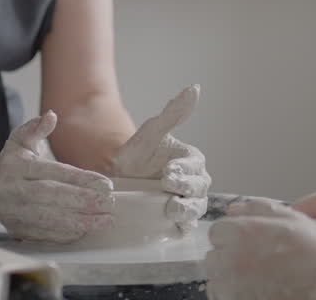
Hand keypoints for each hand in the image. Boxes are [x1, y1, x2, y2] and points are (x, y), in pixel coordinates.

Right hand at [0, 111, 114, 242]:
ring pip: (49, 219)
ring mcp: (14, 212)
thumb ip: (35, 128)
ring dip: (79, 222)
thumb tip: (51, 116)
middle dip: (82, 201)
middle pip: (51, 197)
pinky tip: (85, 230)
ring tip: (104, 221)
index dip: (80, 179)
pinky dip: (66, 234)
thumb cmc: (12, 163)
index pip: (52, 172)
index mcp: (17, 167)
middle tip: (108, 203)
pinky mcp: (17, 230)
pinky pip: (44, 235)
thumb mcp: (20, 141)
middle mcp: (13, 190)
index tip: (105, 184)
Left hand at [111, 85, 210, 230]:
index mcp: (191, 160)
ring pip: (196, 208)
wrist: (117, 177)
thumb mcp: (151, 131)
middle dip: (186, 188)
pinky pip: (186, 227)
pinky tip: (174, 226)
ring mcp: (187, 203)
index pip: (195, 165)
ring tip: (170, 208)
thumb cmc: (136, 152)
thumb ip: (173, 113)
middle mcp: (194, 182)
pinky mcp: (178, 223)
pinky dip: (183, 226)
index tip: (169, 171)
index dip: (184, 169)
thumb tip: (194, 88)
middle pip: (198, 188)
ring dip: (186, 209)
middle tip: (169, 186)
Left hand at [205, 199, 315, 299]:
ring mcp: (232, 289)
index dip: (235, 236)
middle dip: (231, 258)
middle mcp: (231, 262)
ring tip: (262, 279)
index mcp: (241, 234)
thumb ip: (257, 208)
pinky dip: (236, 296)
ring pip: (218, 282)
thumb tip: (234, 209)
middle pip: (214, 257)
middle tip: (260, 262)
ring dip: (232, 280)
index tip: (250, 243)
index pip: (217, 232)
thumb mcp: (292, 218)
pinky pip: (225, 299)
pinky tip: (260, 291)